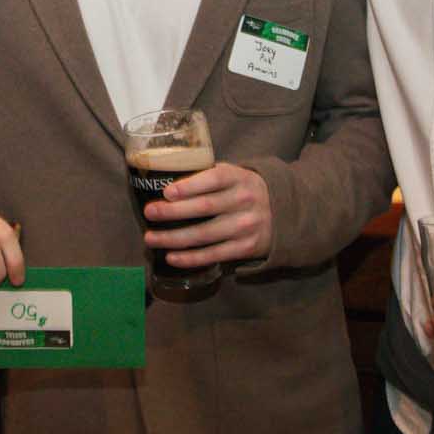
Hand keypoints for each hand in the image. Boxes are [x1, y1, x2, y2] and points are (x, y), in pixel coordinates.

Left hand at [144, 163, 272, 268]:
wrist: (284, 213)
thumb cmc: (245, 190)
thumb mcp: (235, 175)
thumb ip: (208, 176)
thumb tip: (166, 181)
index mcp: (240, 178)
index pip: (214, 179)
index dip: (189, 186)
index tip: (166, 192)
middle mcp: (244, 202)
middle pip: (204, 208)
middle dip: (172, 212)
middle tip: (149, 213)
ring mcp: (246, 227)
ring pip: (204, 235)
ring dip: (174, 238)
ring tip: (151, 238)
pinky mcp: (246, 248)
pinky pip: (213, 255)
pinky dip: (190, 258)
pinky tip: (171, 257)